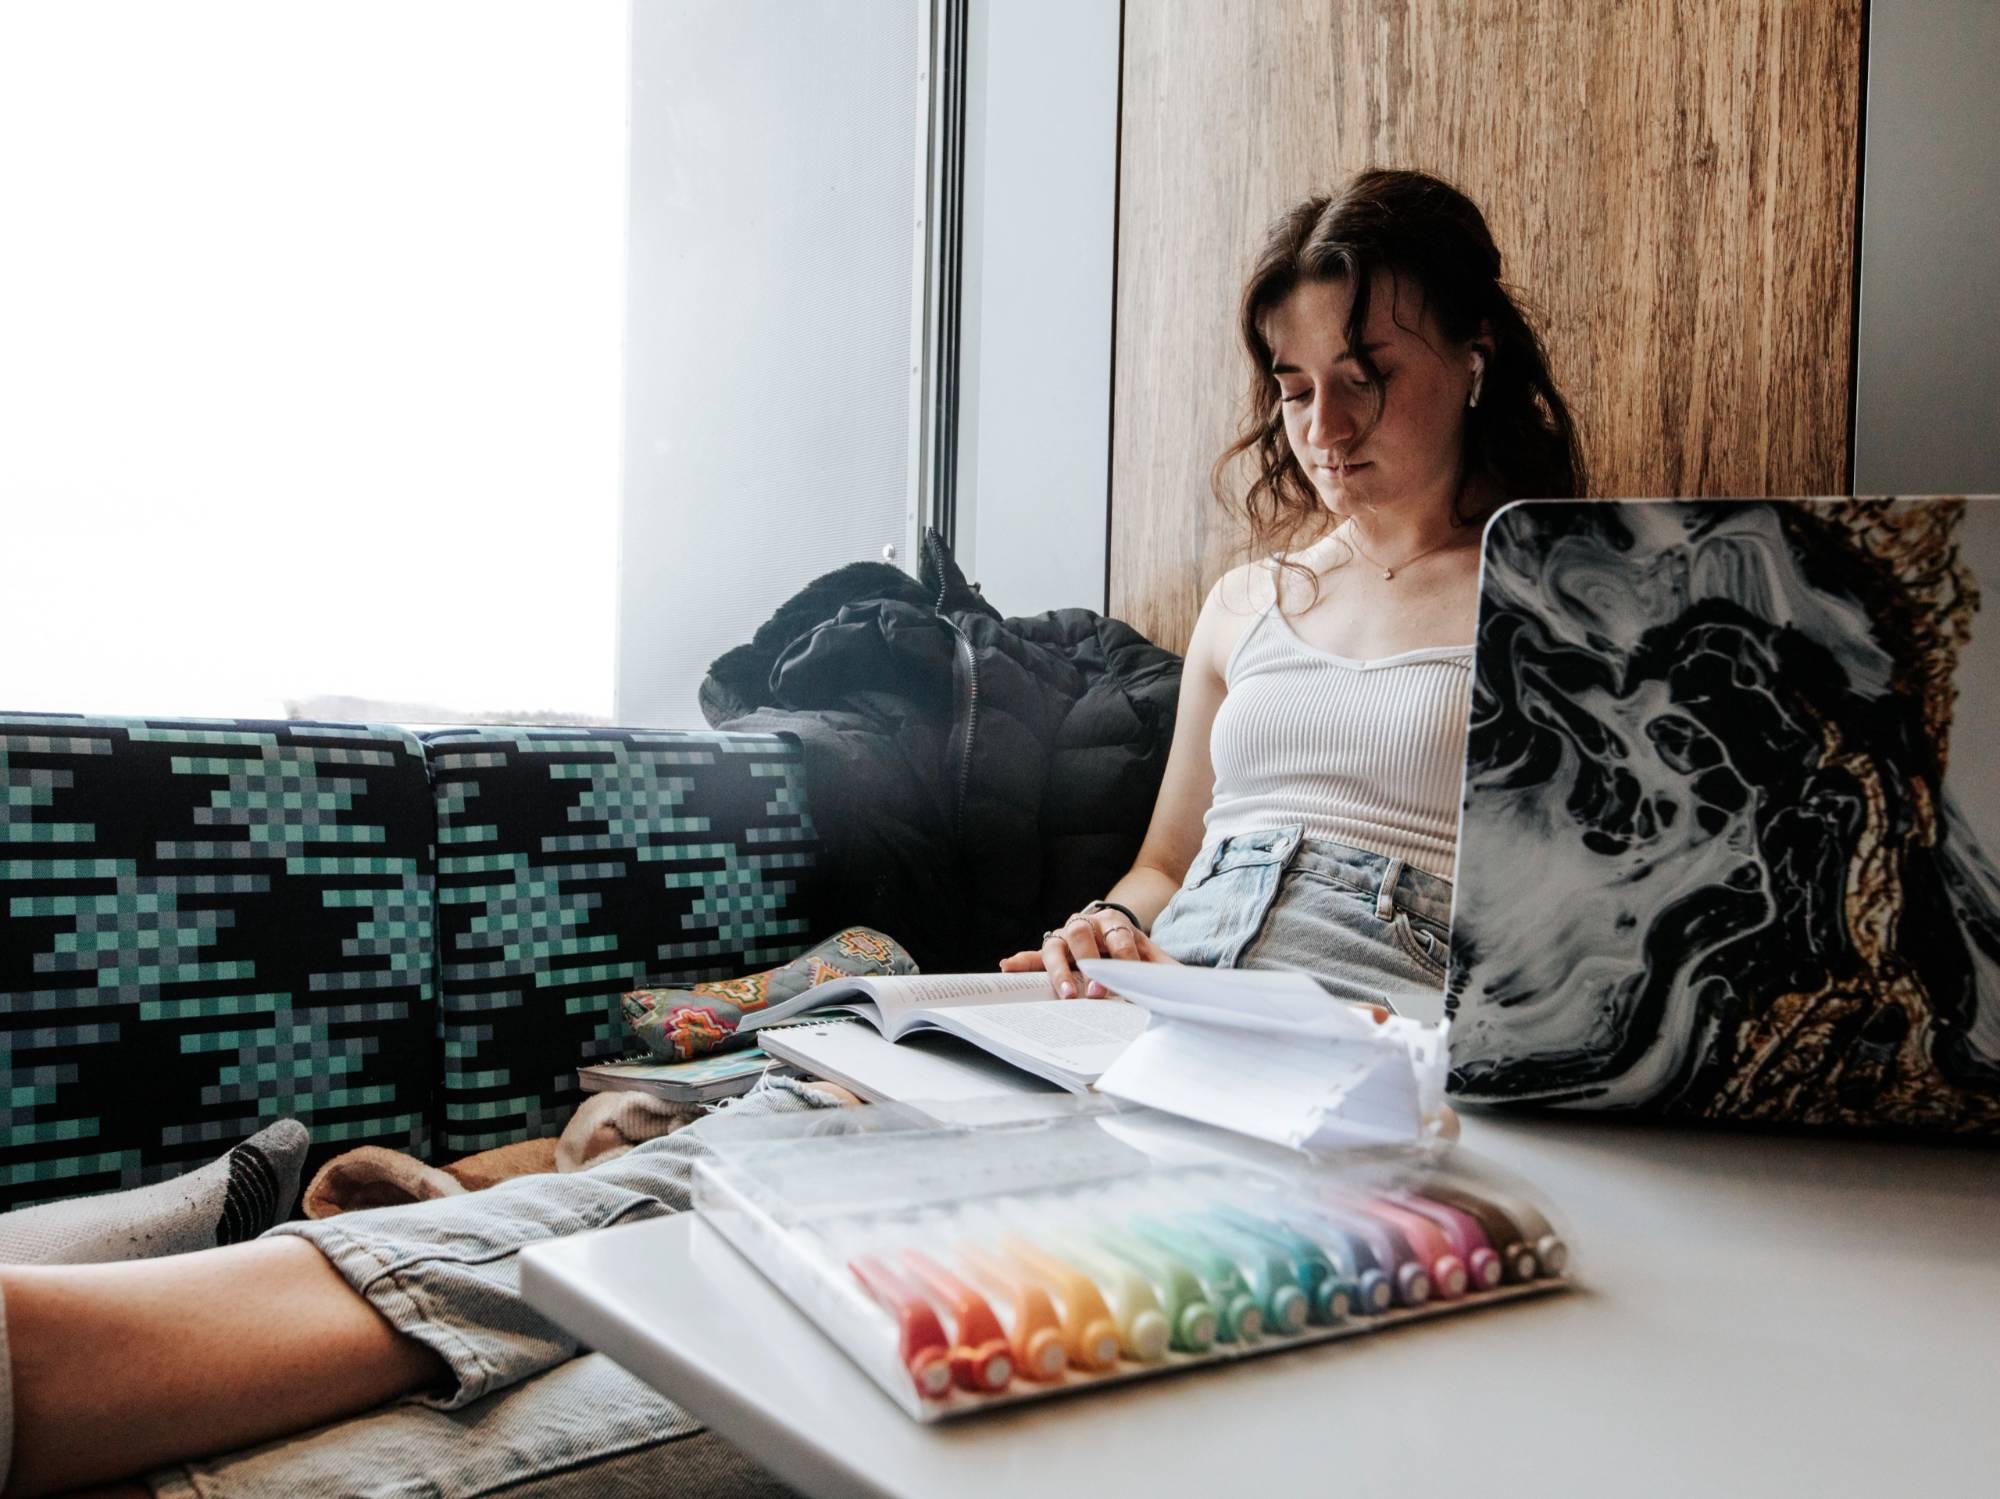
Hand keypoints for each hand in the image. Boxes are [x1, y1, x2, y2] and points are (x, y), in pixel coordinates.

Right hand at [998, 907, 1179, 997]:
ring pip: (1056, 946)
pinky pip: (1034, 956)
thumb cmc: (1138, 957)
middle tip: (1096, 991)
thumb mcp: (1156, 961)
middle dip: (1089, 963)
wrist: (1124, 945)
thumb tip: (1185, 989)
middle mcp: (1087, 924)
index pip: (1119, 936)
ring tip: (1067, 994)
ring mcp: (1066, 937)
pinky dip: (1022, 961)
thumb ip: (1166, 972)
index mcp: (1115, 922)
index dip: (1121, 958)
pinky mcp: (1052, 952)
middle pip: (1082, 936)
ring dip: (1059, 971)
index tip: (1124, 979)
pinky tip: (1008, 967)